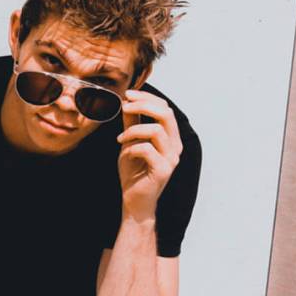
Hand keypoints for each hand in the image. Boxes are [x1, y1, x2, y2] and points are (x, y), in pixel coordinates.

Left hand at [117, 90, 182, 219]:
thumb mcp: (130, 143)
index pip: (165, 108)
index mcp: (170, 137)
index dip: (147, 97)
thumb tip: (127, 102)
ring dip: (133, 130)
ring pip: (156, 130)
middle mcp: (175, 146)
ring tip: (119, 139)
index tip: (128, 94)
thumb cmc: (134, 173)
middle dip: (143, 105)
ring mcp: (171, 158)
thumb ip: (132, 124)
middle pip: (166, 114)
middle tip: (124, 106)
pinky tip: (124, 154)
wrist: (134, 201)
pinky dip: (132, 147)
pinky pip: (147, 149)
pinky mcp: (163, 170)